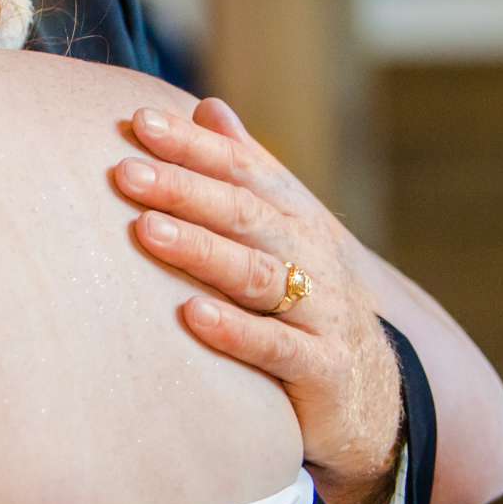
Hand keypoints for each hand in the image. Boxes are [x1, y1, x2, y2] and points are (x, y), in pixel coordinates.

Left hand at [112, 98, 401, 503]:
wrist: (377, 397)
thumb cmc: (309, 304)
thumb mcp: (287, 233)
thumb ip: (249, 172)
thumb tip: (209, 107)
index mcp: (298, 218)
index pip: (244, 170)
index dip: (194, 145)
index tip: (139, 121)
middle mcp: (313, 257)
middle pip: (246, 214)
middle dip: (185, 188)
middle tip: (125, 171)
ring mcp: (322, 314)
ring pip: (258, 274)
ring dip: (201, 250)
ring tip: (146, 230)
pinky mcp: (323, 371)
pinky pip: (277, 349)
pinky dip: (234, 331)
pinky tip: (190, 314)